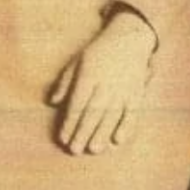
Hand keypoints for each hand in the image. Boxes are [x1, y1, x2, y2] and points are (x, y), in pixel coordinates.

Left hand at [49, 11, 155, 155]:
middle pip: (92, 113)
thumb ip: (64, 82)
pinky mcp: (137, 95)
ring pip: (111, 117)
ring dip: (101, 134)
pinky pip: (132, 114)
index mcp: (88, 76)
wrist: (129, 39)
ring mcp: (123, 90)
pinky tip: (118, 140)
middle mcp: (105, 85)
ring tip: (92, 149)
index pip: (77, 104)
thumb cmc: (98, 52)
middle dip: (82, 133)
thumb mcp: (77, 61)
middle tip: (74, 150)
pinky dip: (126, 127)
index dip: (69, 122)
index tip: (62, 138)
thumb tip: (52, 102)